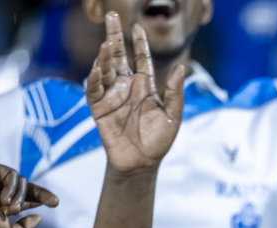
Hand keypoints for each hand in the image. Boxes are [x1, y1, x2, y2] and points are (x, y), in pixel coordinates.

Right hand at [0, 162, 57, 227]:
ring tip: (11, 208)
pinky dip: (11, 187)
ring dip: (20, 196)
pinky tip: (2, 199)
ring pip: (22, 181)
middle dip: (42, 194)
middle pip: (28, 186)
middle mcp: (0, 189)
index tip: (55, 202)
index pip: (28, 197)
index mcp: (6, 203)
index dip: (41, 197)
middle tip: (54, 202)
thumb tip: (39, 217)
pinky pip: (11, 174)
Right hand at [87, 13, 184, 172]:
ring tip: (107, 43)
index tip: (137, 26)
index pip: (140, 58)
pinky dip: (94, 79)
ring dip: (104, 56)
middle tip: (111, 16)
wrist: (142, 163)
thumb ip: (175, 92)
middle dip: (113, 36)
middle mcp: (126, 87)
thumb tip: (181, 69)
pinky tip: (98, 68)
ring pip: (104, 69)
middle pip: (117, 56)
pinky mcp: (100, 109)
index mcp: (144, 86)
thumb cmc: (158, 141)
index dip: (139, 43)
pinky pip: (94, 90)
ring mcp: (112, 96)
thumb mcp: (172, 115)